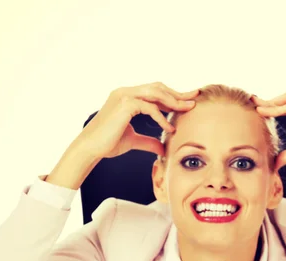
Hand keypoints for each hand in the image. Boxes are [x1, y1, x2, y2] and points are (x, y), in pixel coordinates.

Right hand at [75, 82, 198, 159]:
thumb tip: (163, 148)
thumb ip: (148, 141)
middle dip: (177, 93)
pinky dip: (161, 116)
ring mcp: (124, 95)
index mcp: (128, 97)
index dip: (172, 95)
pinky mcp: (124, 104)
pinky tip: (170, 127)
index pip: (155, 91)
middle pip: (158, 87)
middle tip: (195, 99)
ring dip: (173, 101)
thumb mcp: (133, 141)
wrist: (91, 148)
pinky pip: (149, 107)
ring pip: (155, 92)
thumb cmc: (108, 144)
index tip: (188, 100)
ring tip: (187, 110)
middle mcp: (126, 92)